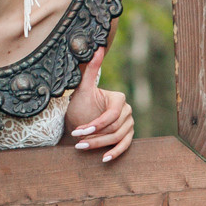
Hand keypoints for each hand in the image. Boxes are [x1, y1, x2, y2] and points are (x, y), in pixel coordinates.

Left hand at [63, 46, 134, 162]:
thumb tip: (98, 46)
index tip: (79, 130)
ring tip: (81, 148)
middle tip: (77, 140)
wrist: (78, 119)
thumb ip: (91, 68)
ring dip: (99, 145)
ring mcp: (129, 125)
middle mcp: (127, 111)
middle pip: (114, 128)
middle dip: (94, 135)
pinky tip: (103, 159)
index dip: (96, 123)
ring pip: (117, 138)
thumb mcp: (82, 88)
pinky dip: (114, 153)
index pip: (112, 115)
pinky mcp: (127, 137)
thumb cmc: (79, 104)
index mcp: (119, 99)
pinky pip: (125, 146)